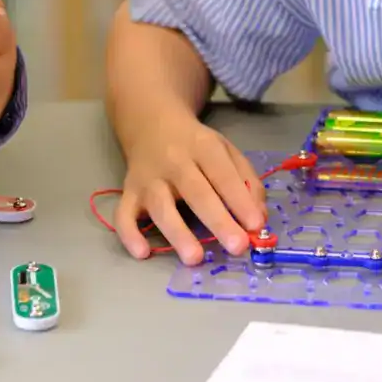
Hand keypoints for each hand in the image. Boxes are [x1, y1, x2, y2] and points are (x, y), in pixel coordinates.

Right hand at [114, 112, 266, 265]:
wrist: (152, 123)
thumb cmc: (196, 145)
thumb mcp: (227, 151)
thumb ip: (247, 182)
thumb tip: (258, 219)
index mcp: (203, 147)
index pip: (224, 175)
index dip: (240, 200)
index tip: (256, 226)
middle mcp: (174, 162)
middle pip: (196, 192)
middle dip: (218, 221)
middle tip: (237, 247)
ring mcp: (148, 178)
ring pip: (160, 206)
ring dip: (177, 233)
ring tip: (195, 258)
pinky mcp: (128, 192)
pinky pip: (123, 214)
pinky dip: (129, 234)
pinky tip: (143, 253)